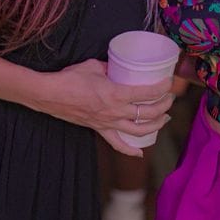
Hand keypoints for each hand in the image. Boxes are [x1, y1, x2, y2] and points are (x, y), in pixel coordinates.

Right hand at [32, 59, 173, 155]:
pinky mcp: (99, 129)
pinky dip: (130, 151)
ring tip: (164, 119)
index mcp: (116, 94)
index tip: (169, 82)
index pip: (147, 93)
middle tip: (169, 99)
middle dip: (164, 106)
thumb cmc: (70, 78)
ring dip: (155, 126)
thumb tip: (118, 67)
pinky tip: (140, 153)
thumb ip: (110, 68)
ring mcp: (108, 123)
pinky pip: (117, 144)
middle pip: (148, 113)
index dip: (162, 88)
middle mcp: (116, 111)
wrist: (49, 94)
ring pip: (139, 131)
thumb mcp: (94, 66)